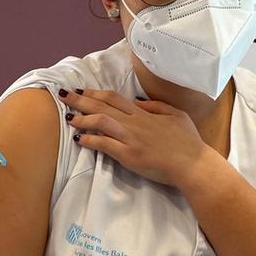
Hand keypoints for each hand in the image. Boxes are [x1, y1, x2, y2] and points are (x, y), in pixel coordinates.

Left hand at [58, 88, 210, 187]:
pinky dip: (90, 140)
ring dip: (82, 119)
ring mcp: (131, 139)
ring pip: (101, 122)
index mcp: (144, 114)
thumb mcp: (176, 115)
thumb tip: (136, 102)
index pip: (114, 98)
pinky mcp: (129, 156)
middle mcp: (134, 123)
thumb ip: (155, 107)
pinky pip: (105, 145)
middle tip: (63, 95)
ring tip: (69, 118)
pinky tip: (78, 139)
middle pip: (102, 106)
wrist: (193, 164)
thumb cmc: (188, 142)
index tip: (81, 90)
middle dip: (80, 100)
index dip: (95, 93)